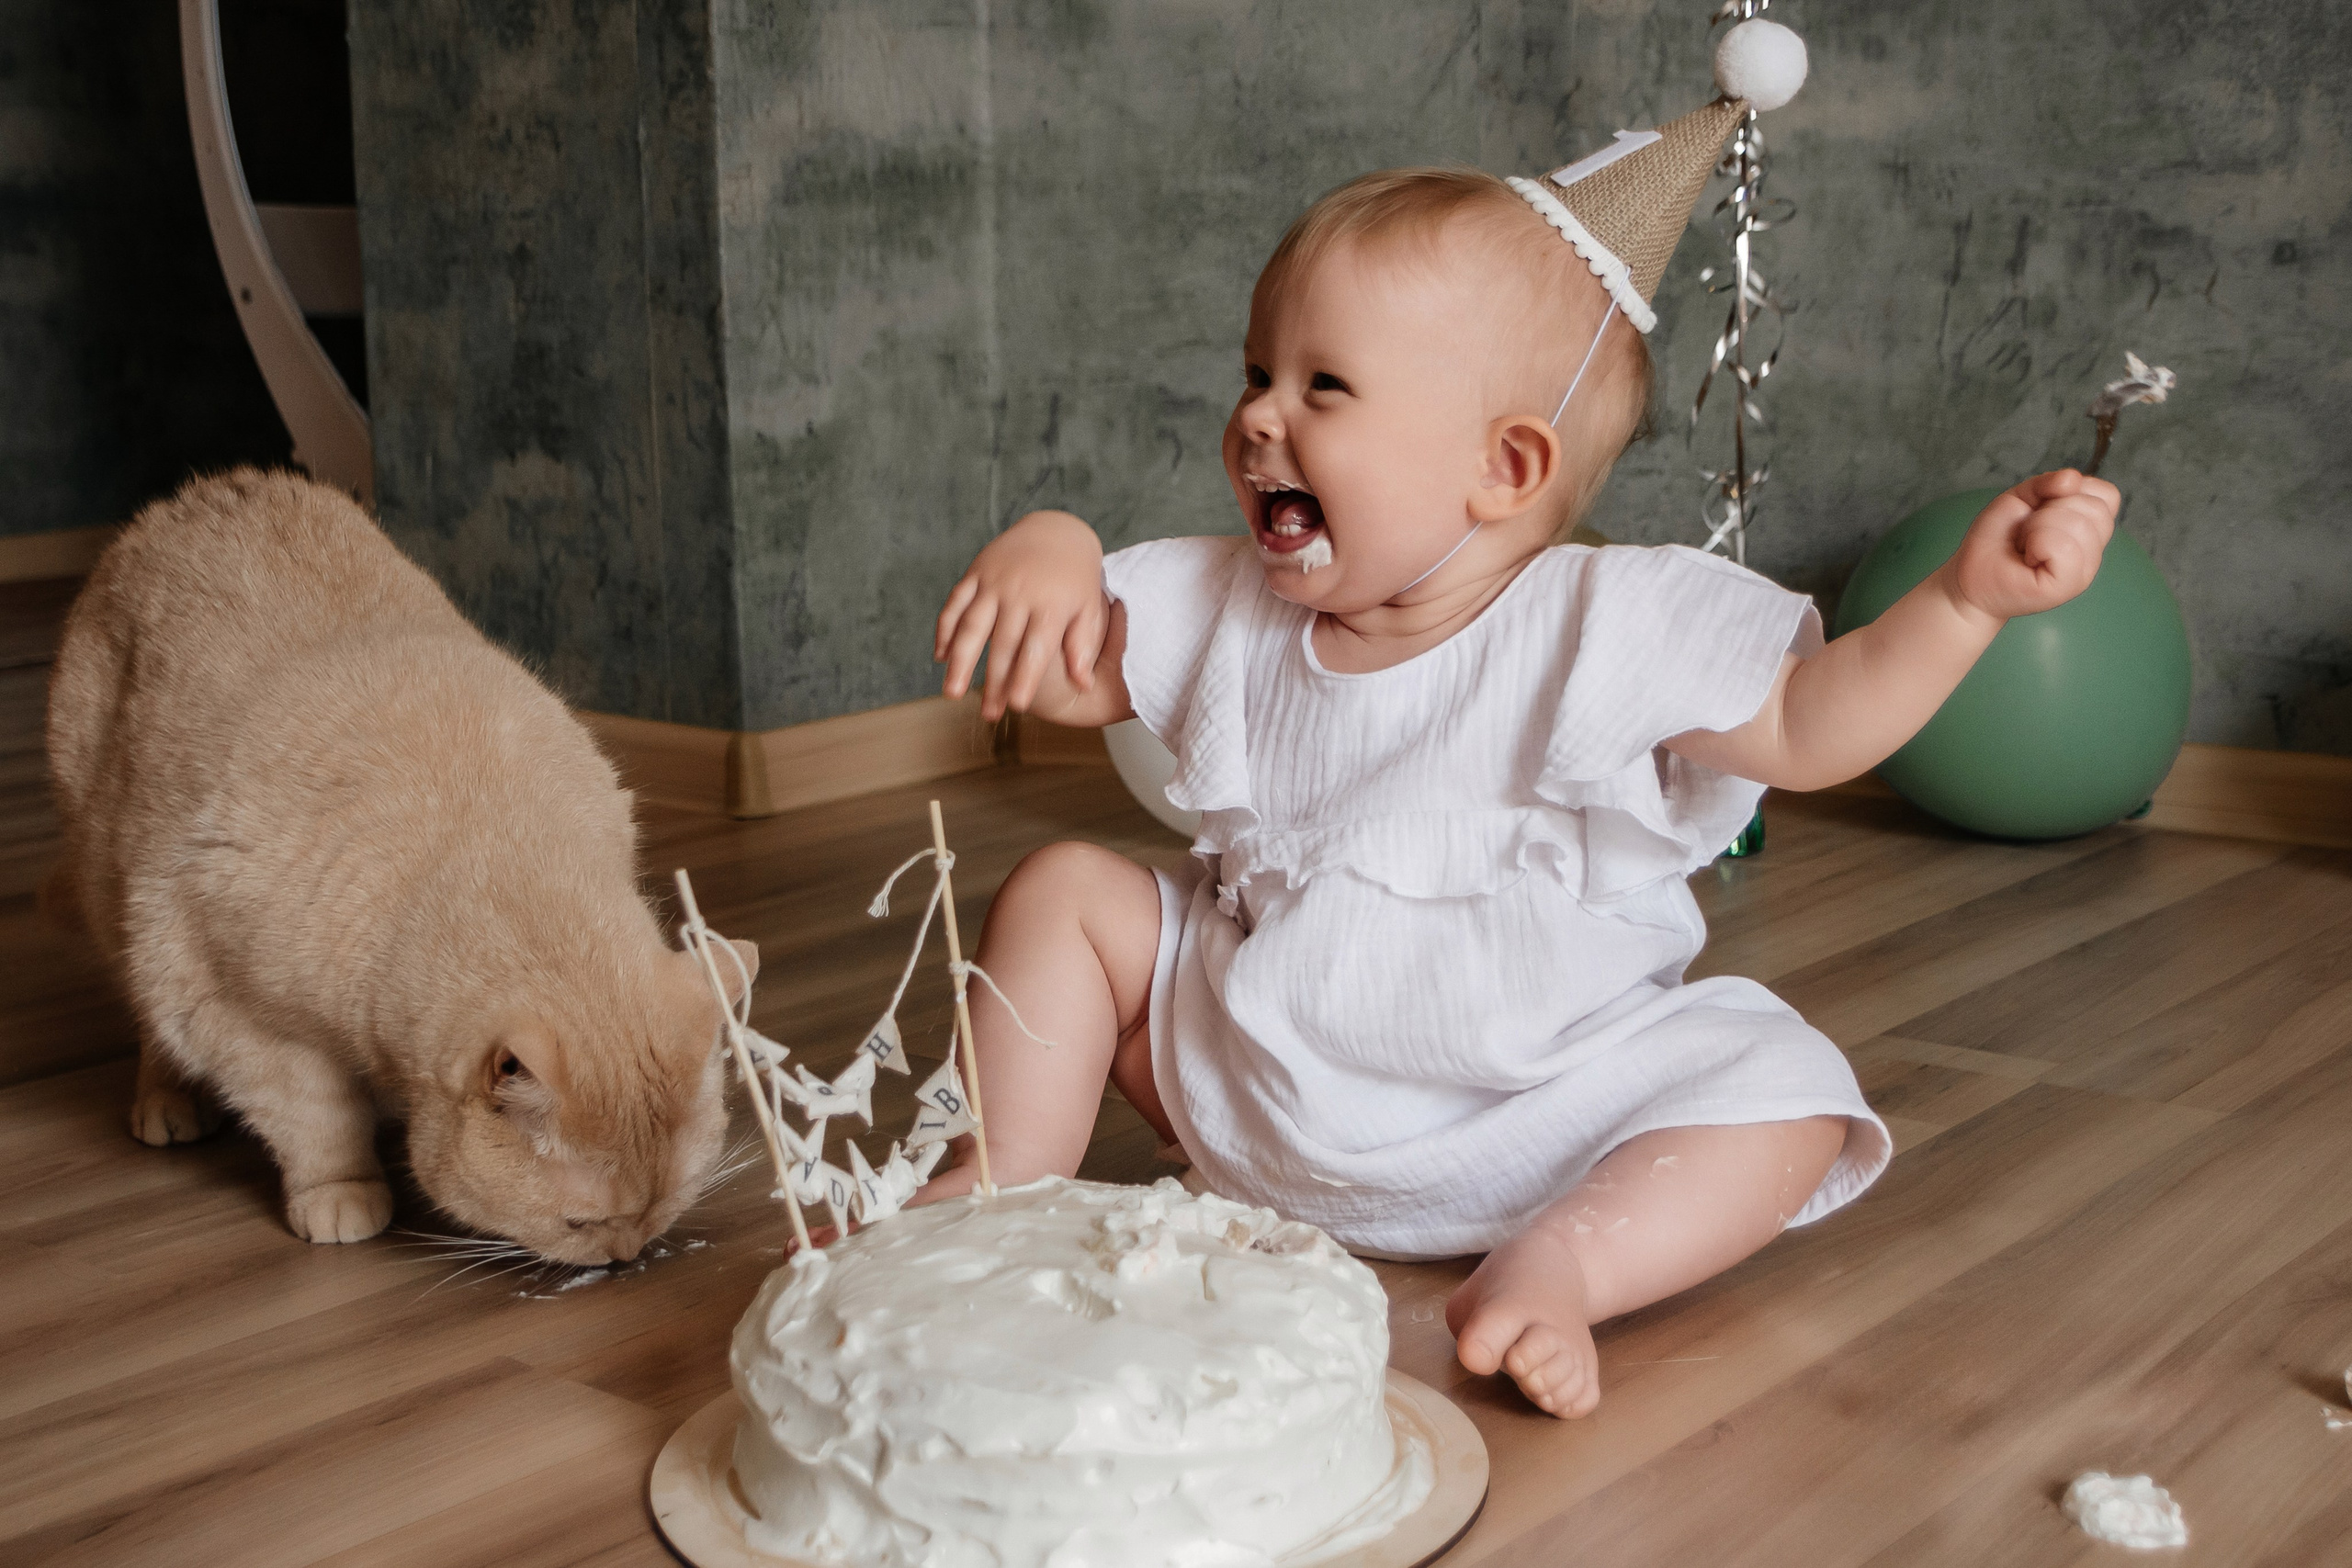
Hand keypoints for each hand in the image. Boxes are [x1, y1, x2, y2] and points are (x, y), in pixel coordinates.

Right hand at [936, 511, 1108, 719]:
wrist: (1055, 529)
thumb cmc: (1076, 578)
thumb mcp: (1088, 608)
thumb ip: (1082, 646)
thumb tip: (1083, 685)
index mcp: (1050, 605)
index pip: (1035, 649)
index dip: (1024, 678)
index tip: (1017, 706)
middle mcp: (1019, 593)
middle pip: (1002, 645)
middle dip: (994, 682)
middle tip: (989, 715)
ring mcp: (994, 582)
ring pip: (972, 626)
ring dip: (960, 661)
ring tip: (952, 693)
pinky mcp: (976, 573)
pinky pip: (955, 603)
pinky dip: (945, 629)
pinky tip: (941, 656)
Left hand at [1941, 469, 2119, 623]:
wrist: (1969, 573)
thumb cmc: (1996, 538)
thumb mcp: (2021, 497)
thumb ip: (2047, 482)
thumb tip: (2072, 478)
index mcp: (2089, 526)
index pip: (2108, 495)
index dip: (2074, 491)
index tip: (2043, 507)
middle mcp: (2093, 550)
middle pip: (2095, 508)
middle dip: (2050, 509)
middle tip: (2028, 531)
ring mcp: (2084, 571)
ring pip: (2080, 525)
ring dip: (2039, 527)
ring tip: (2026, 544)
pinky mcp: (2069, 586)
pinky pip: (2065, 547)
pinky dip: (2038, 543)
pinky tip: (2028, 557)